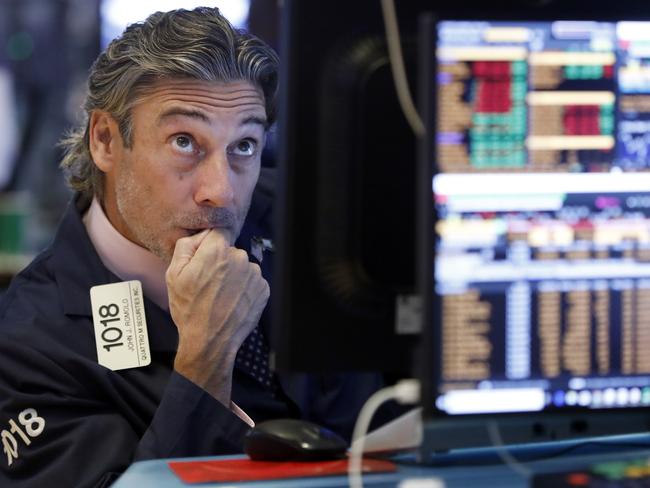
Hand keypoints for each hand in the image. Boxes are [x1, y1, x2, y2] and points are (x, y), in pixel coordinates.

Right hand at [165, 229, 269, 404]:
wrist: (210, 341)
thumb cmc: (189, 309)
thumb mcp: (174, 274)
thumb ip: (186, 245)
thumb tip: (202, 234)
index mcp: (217, 250)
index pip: (219, 230)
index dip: (211, 242)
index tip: (206, 255)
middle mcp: (240, 257)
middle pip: (230, 250)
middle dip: (221, 261)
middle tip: (209, 283)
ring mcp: (254, 274)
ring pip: (242, 266)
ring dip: (234, 276)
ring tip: (221, 296)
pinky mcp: (263, 289)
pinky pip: (252, 281)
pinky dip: (244, 288)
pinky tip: (232, 301)